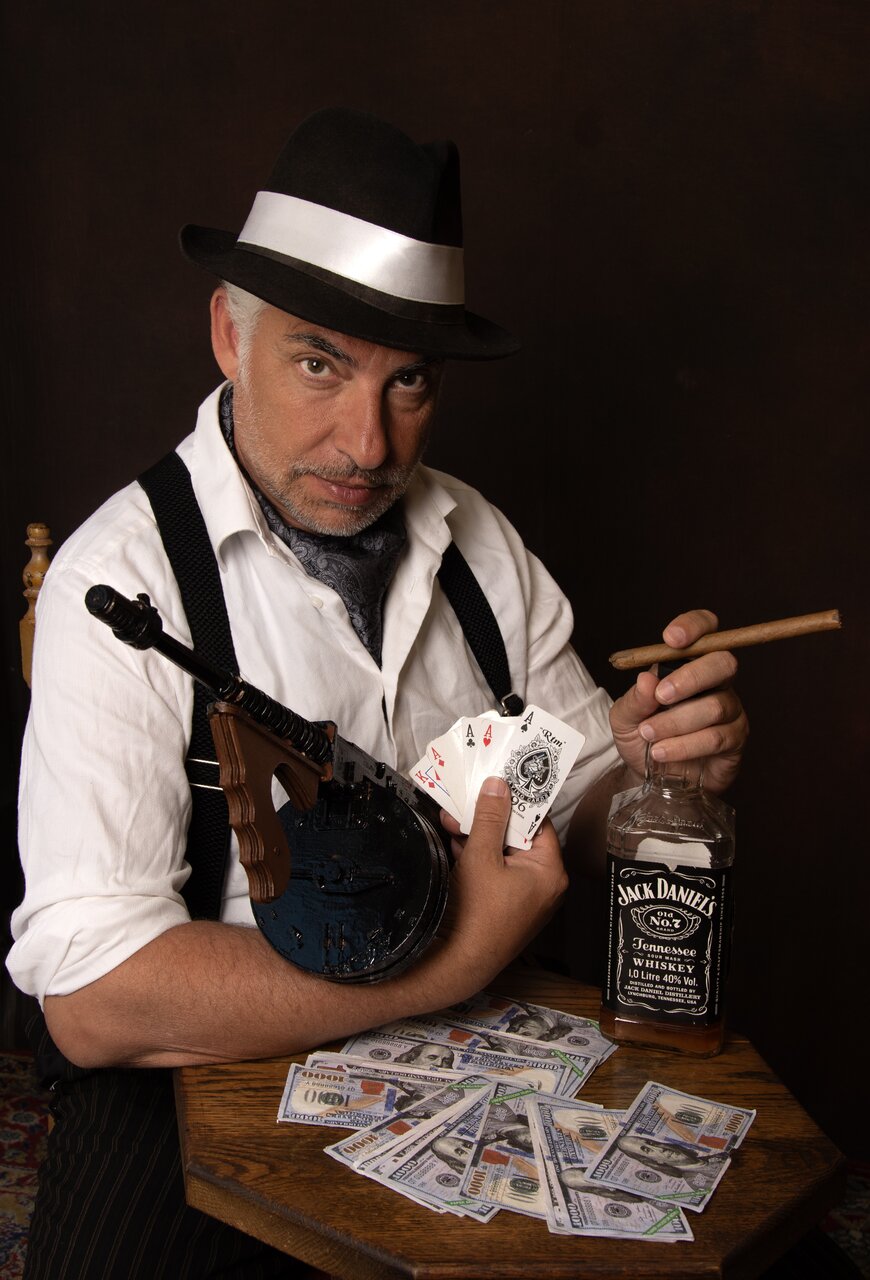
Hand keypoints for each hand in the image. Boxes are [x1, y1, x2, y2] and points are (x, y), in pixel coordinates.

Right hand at [437, 778, 567, 982]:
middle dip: (490, 820)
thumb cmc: (476, 912)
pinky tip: (454, 845)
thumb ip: (491, 817)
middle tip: (465, 802)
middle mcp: (545, 885)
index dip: (517, 802)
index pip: (539, 822)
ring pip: (505, 855)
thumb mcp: (481, 856)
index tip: (498, 783)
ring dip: (479, 837)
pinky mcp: (507, 908)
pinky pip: (497, 873)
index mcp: (550, 871)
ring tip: (452, 820)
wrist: (457, 964)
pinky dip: (478, 858)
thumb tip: (498, 785)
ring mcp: (526, 898)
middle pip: (520, 837)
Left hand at [609, 609, 747, 794]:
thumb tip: (647, 678)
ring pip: (715, 706)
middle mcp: (716, 682)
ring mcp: (730, 710)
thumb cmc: (641, 737)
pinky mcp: (735, 739)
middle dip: (691, 677)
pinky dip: (684, 745)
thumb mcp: (624, 718)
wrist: (649, 777)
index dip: (694, 626)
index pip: (706, 629)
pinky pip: (717, 737)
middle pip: (723, 662)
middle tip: (661, 696)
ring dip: (676, 722)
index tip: (671, 639)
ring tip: (649, 735)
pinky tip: (661, 752)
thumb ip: (634, 699)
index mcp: (689, 664)